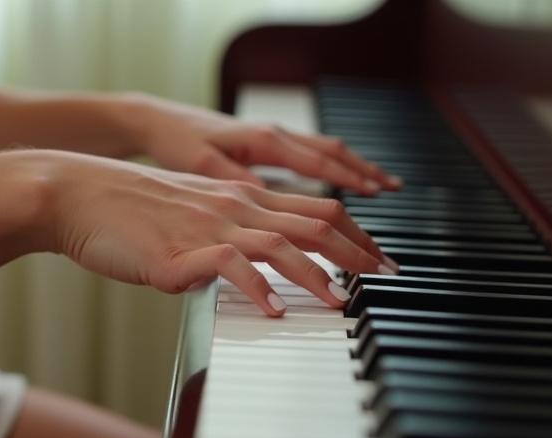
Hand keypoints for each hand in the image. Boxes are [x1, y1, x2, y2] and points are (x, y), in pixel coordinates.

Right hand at [42, 151, 396, 315]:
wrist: (76, 193)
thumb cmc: (128, 207)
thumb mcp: (190, 212)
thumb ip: (225, 236)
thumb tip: (248, 271)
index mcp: (238, 196)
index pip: (314, 208)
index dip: (354, 233)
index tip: (378, 257)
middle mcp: (232, 206)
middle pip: (313, 222)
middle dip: (357, 251)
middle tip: (384, 279)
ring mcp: (207, 227)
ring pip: (280, 242)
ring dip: (317, 273)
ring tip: (340, 303)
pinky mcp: (177, 253)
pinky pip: (229, 266)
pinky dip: (257, 288)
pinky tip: (272, 310)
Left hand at [138, 97, 401, 193]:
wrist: (156, 120)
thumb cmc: (178, 140)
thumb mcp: (203, 165)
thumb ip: (237, 182)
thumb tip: (270, 203)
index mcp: (265, 140)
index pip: (320, 162)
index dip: (351, 180)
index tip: (378, 196)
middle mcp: (276, 135)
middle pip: (333, 154)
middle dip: (366, 174)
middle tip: (394, 194)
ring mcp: (273, 137)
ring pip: (326, 151)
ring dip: (355, 168)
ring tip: (383, 186)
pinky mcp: (265, 144)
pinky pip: (311, 154)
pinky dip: (334, 166)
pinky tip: (342, 179)